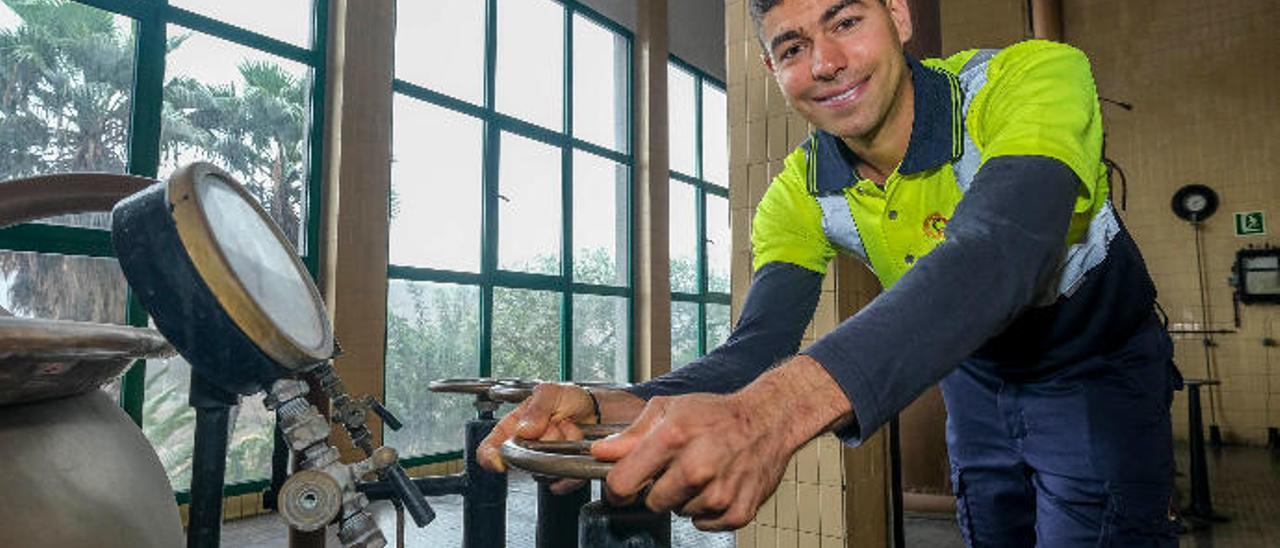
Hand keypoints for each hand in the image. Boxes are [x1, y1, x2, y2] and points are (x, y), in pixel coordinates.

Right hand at [477, 383, 643, 493]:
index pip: (489, 450)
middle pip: (522, 461)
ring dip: (561, 448)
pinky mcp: (560, 475)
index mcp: (512, 428)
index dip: (490, 457)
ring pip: (542, 472)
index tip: (501, 460)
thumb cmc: (567, 399)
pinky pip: (561, 482)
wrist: (595, 410)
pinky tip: (577, 447)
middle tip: (555, 423)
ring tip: (569, 429)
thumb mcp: (550, 392)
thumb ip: (536, 408)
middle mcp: (524, 448)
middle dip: (543, 441)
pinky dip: (573, 467)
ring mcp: (541, 462)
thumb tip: (523, 429)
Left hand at [589, 355, 850, 530]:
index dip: (617, 487)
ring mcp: (718, 493)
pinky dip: (707, 510)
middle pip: (650, 503)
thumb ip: (631, 434)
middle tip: (675, 468)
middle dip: (657, 488)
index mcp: (672, 439)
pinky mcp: (737, 511)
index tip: (624, 483)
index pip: (622, 484)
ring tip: (702, 472)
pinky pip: (704, 524)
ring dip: (685, 498)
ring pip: (678, 513)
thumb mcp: (669, 409)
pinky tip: (717, 485)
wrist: (767, 421)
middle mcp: (695, 468)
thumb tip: (600, 453)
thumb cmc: (716, 413)